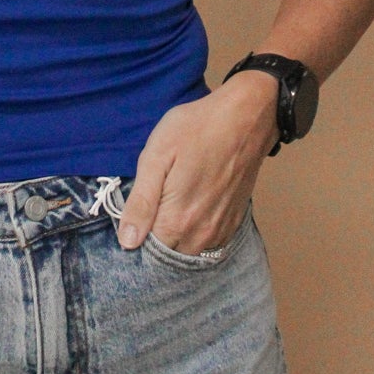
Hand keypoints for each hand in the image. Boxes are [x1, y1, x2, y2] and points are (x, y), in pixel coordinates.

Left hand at [117, 71, 280, 253]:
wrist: (246, 118)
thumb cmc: (196, 129)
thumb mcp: (157, 156)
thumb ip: (141, 203)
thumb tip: (128, 242)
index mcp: (177, 220)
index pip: (148, 253)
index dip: (135, 239)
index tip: (132, 219)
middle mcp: (202, 234)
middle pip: (169, 256)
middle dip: (155, 242)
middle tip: (150, 210)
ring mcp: (221, 230)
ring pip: (190, 252)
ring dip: (176, 240)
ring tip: (169, 208)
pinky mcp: (234, 222)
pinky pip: (209, 244)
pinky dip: (196, 236)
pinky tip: (190, 210)